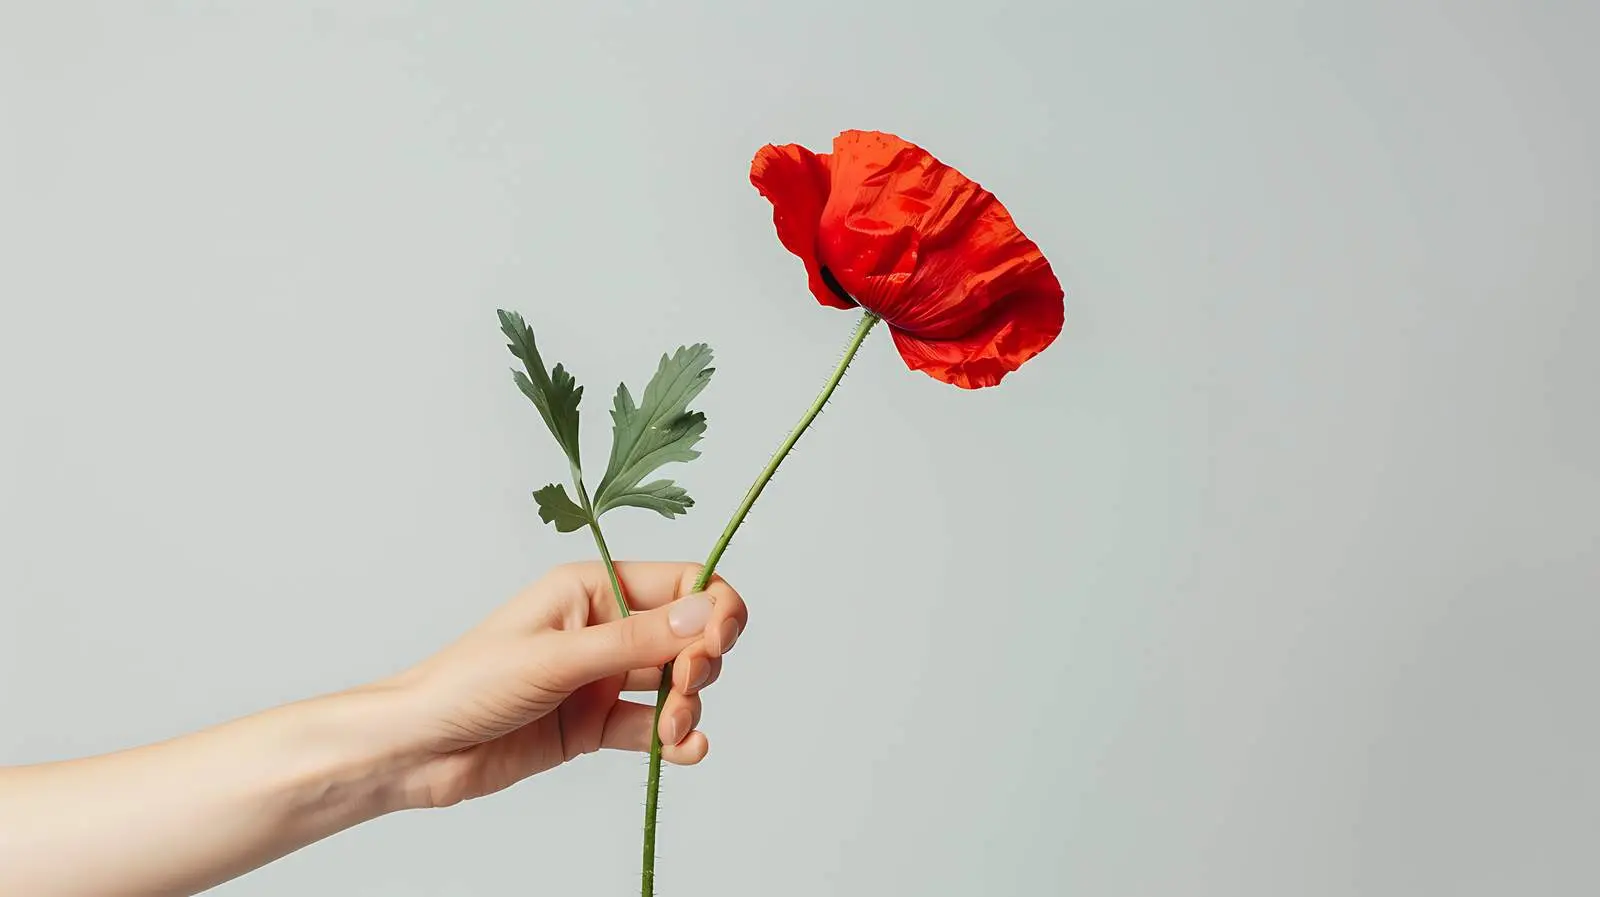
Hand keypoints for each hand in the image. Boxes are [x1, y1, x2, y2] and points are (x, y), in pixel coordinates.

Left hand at [384, 561, 747, 808]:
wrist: (417, 750)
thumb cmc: (468, 684)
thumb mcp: (557, 657)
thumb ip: (635, 642)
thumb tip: (704, 615)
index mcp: (593, 589)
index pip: (681, 584)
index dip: (713, 609)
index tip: (719, 643)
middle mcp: (604, 628)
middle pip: (687, 636)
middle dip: (701, 664)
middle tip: (687, 689)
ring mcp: (601, 678)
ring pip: (674, 684)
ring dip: (687, 706)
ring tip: (673, 731)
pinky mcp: (594, 725)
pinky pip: (651, 727)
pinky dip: (675, 739)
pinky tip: (684, 750)